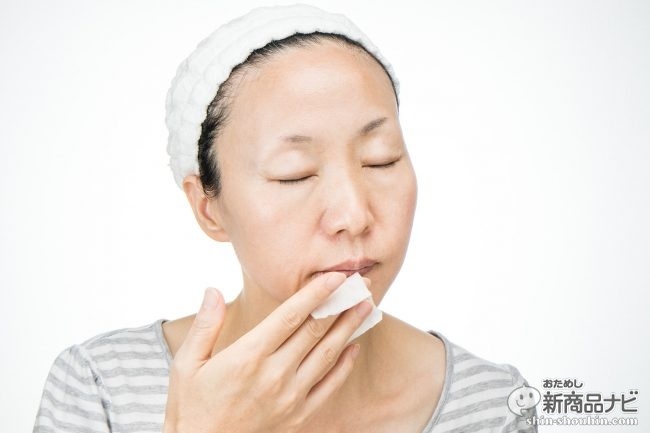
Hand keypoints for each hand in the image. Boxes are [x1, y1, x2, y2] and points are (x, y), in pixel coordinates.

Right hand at [163, 272, 372, 432]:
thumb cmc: (192, 406)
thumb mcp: (188, 364)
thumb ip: (205, 325)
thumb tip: (213, 291)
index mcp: (248, 356)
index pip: (290, 316)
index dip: (316, 293)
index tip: (335, 276)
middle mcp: (274, 374)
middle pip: (315, 331)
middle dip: (340, 304)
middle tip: (360, 284)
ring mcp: (290, 397)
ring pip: (327, 355)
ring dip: (349, 329)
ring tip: (365, 307)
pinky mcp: (298, 416)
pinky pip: (328, 387)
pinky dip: (344, 366)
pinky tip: (353, 348)